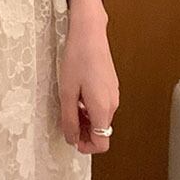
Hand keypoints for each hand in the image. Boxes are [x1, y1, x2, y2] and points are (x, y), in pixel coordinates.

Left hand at [57, 0, 118, 153]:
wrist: (89, 33)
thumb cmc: (77, 58)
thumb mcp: (67, 91)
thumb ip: (69, 118)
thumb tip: (71, 138)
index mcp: (102, 108)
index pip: (102, 143)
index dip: (86, 147)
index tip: (71, 139)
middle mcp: (112, 104)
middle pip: (101, 130)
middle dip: (83, 132)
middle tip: (65, 120)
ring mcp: (114, 93)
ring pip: (100, 117)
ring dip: (85, 119)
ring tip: (68, 103)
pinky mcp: (111, 84)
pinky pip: (101, 105)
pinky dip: (89, 107)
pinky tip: (76, 92)